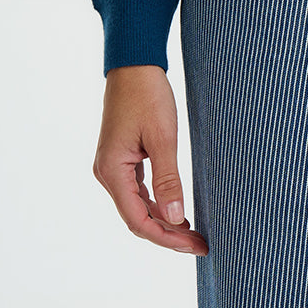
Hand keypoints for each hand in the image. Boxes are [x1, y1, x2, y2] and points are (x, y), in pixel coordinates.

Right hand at [93, 65, 208, 254]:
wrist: (134, 62)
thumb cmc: (147, 93)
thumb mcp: (163, 136)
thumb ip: (168, 178)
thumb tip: (175, 217)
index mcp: (112, 171)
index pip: (138, 220)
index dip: (167, 237)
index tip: (195, 244)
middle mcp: (107, 173)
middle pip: (137, 218)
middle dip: (168, 234)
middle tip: (200, 243)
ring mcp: (113, 166)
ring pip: (137, 206)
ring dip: (164, 220)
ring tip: (193, 232)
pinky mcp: (121, 157)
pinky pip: (138, 190)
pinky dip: (157, 203)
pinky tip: (176, 208)